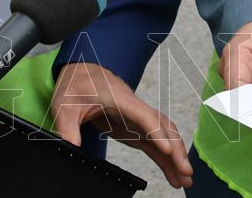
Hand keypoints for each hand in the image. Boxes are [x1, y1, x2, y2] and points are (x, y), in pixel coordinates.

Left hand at [51, 62, 192, 188]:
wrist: (82, 73)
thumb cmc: (76, 85)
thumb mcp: (66, 107)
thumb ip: (68, 128)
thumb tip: (71, 147)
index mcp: (120, 100)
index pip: (144, 116)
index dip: (157, 132)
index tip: (167, 150)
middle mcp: (135, 108)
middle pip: (162, 127)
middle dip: (176, 149)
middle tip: (186, 172)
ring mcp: (137, 119)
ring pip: (164, 136)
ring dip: (176, 156)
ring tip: (186, 179)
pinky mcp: (135, 129)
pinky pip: (155, 144)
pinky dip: (166, 159)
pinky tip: (173, 175)